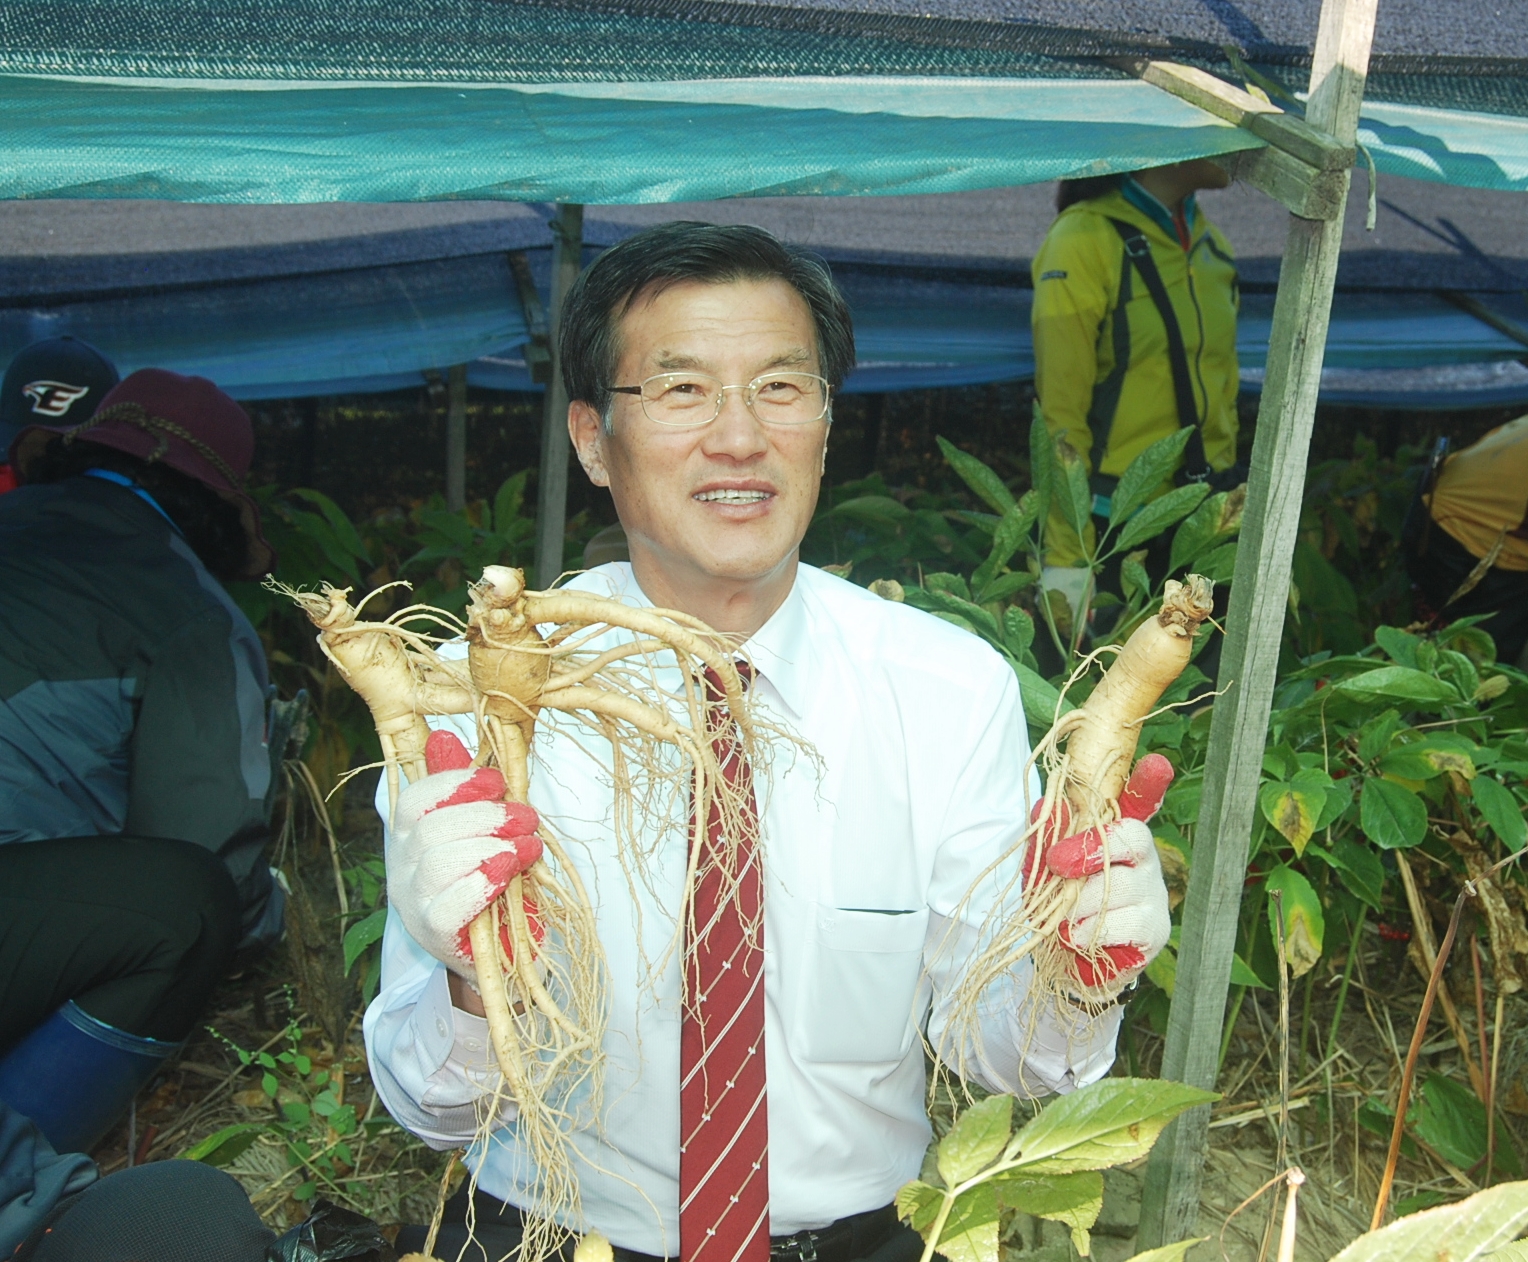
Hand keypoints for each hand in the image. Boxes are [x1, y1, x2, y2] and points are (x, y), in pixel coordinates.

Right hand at [388, 730, 542, 978]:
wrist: (496, 947)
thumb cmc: (489, 880)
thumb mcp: (480, 828)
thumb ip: (463, 788)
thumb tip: (442, 736)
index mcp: (408, 835)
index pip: (415, 801)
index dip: (456, 785)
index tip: (498, 782)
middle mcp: (401, 867)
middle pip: (431, 830)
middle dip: (487, 817)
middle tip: (528, 818)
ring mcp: (412, 902)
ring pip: (440, 863)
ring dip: (492, 848)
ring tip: (529, 847)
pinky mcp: (432, 933)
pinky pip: (449, 904)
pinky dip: (483, 882)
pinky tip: (510, 872)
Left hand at [1041, 755, 1174, 1000]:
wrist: (1063, 961)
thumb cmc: (1057, 904)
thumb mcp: (1041, 868)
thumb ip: (1045, 839)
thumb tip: (1045, 805)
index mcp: (1114, 834)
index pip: (1137, 802)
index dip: (1148, 782)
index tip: (1158, 762)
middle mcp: (1141, 857)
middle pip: (1133, 838)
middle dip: (1091, 850)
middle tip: (1058, 864)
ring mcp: (1153, 892)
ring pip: (1123, 885)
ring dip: (1082, 902)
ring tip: (1063, 918)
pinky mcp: (1155, 929)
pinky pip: (1127, 922)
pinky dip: (1092, 930)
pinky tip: (1078, 937)